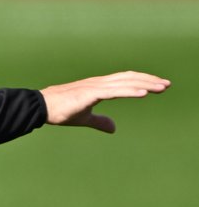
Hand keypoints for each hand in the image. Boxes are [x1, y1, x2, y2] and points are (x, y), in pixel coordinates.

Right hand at [40, 71, 169, 132]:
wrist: (40, 107)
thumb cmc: (59, 110)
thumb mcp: (84, 118)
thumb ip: (100, 121)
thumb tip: (114, 128)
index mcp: (97, 86)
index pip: (124, 80)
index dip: (141, 81)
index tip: (157, 86)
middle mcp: (98, 83)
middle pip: (129, 78)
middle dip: (149, 80)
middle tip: (166, 85)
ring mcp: (94, 87)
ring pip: (125, 83)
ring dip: (145, 85)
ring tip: (161, 87)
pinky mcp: (90, 93)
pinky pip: (115, 91)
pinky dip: (131, 91)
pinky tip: (144, 93)